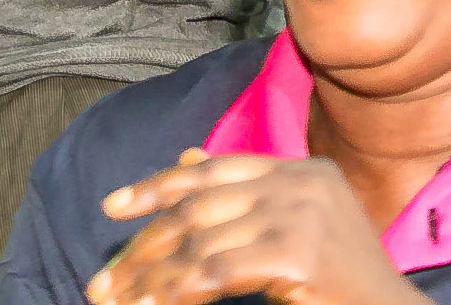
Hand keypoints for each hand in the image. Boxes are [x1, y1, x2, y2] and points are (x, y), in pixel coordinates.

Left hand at [88, 152, 423, 304]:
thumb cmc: (343, 285)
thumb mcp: (293, 229)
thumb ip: (243, 197)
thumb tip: (184, 160)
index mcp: (302, 170)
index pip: (214, 169)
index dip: (158, 186)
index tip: (113, 208)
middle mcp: (300, 182)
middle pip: (200, 204)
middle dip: (145, 242)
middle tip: (106, 277)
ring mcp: (300, 213)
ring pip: (200, 242)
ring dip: (152, 276)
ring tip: (120, 299)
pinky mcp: (296, 251)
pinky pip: (216, 271)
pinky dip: (177, 291)